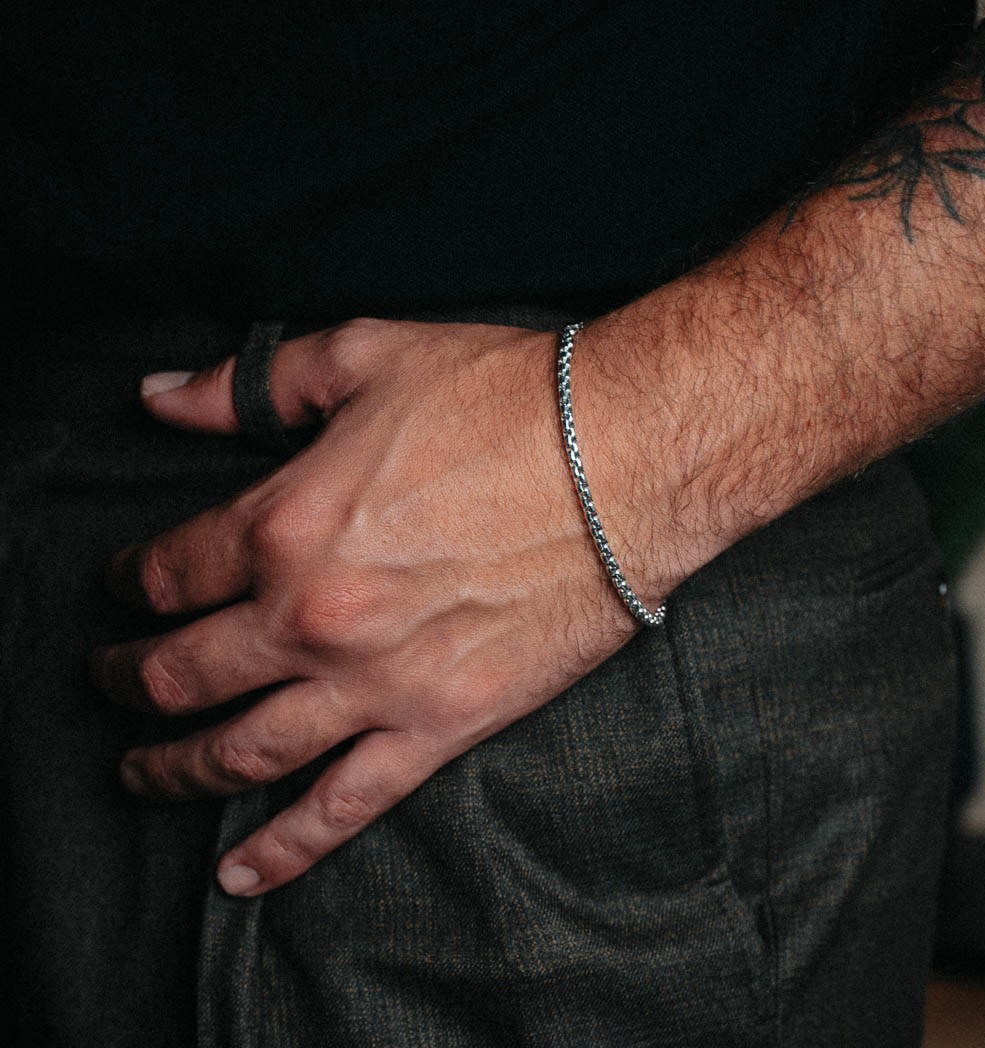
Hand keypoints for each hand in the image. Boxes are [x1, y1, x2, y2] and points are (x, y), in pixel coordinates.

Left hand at [94, 318, 664, 896]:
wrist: (627, 459)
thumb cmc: (505, 401)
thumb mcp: (366, 357)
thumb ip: (250, 383)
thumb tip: (158, 397)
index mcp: (285, 524)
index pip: (167, 571)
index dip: (128, 582)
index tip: (123, 587)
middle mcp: (313, 618)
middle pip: (181, 673)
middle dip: (126, 680)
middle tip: (108, 680)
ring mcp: (376, 683)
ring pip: (241, 751)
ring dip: (173, 769)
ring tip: (141, 773)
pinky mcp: (440, 725)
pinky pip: (344, 807)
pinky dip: (284, 847)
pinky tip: (240, 874)